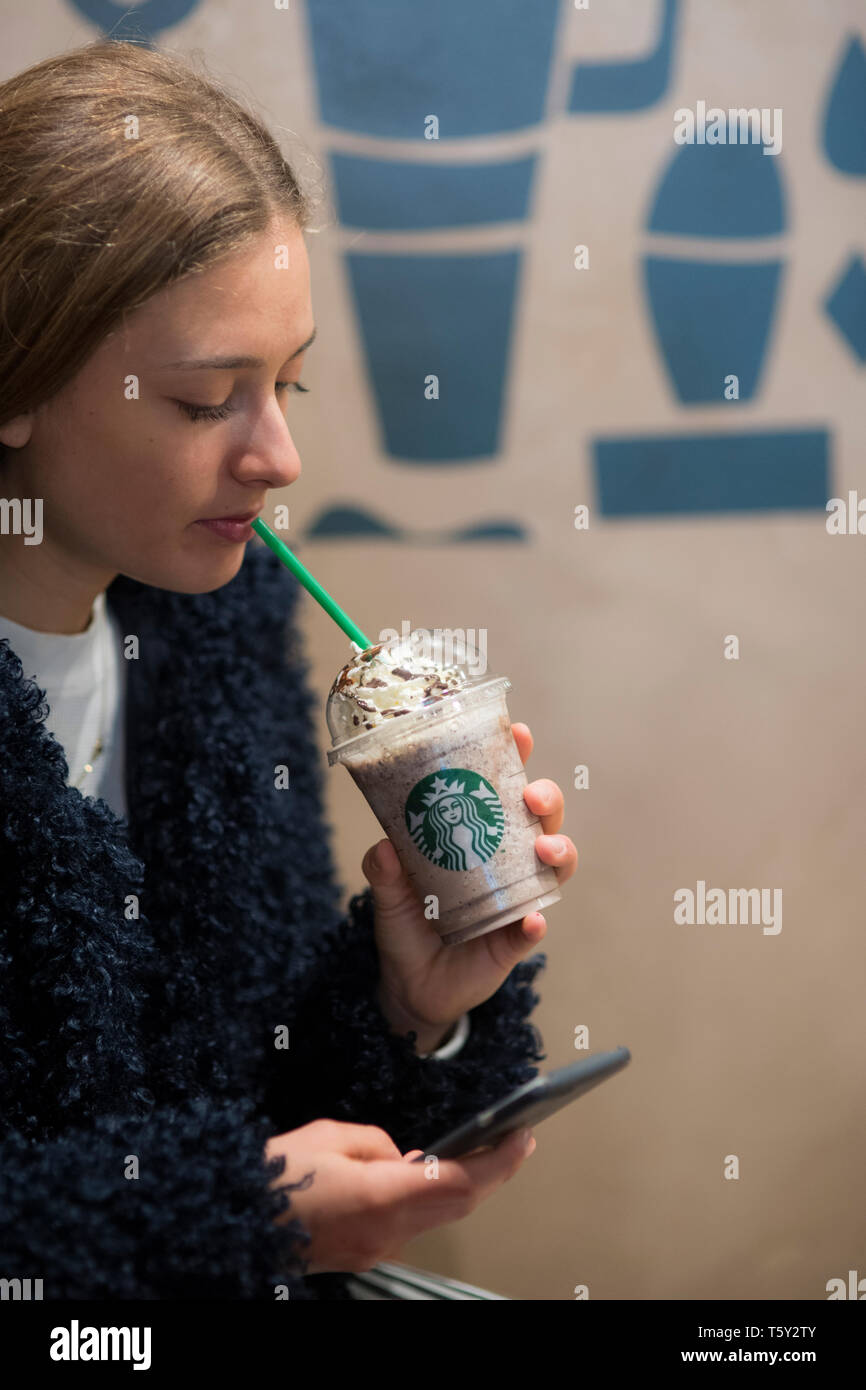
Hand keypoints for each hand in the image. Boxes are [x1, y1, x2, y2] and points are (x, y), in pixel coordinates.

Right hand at [264, 1119, 535, 1274]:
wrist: (233, 1224)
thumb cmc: (272, 1178)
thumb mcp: (327, 1135)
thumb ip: (377, 1142)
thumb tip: (401, 1154)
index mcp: (380, 1197)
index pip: (458, 1182)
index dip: (497, 1161)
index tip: (522, 1136)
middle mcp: (385, 1231)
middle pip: (457, 1204)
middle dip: (493, 1173)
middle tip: (516, 1140)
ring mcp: (375, 1248)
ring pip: (437, 1216)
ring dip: (465, 1186)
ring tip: (485, 1152)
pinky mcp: (363, 1252)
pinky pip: (411, 1223)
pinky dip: (431, 1198)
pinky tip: (434, 1174)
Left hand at [362, 721, 577, 1050]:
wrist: (410, 985)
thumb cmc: (406, 924)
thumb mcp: (388, 892)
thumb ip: (384, 869)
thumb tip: (384, 846)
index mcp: (479, 834)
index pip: (504, 789)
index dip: (515, 759)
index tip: (519, 734)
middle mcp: (507, 860)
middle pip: (541, 819)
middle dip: (546, 800)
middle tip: (532, 797)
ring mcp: (517, 898)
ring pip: (554, 866)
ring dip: (559, 851)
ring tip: (545, 849)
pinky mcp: (515, 940)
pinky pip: (533, 928)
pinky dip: (535, 922)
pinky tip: (531, 920)